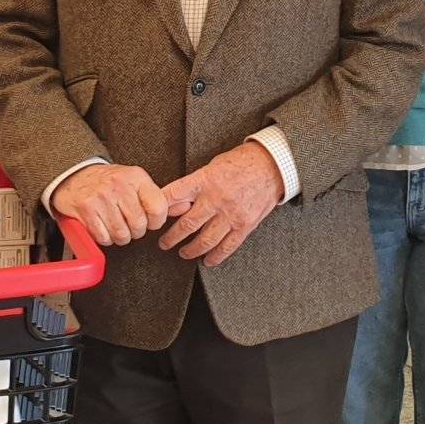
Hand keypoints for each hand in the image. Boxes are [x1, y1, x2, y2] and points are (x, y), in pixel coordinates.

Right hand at [50, 163, 180, 246]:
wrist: (75, 175)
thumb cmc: (108, 181)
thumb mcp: (135, 181)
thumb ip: (158, 197)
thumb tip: (185, 208)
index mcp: (136, 177)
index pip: (158, 208)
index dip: (156, 222)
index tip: (150, 221)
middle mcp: (119, 186)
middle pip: (139, 225)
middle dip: (136, 231)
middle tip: (128, 223)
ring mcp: (101, 198)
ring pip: (122, 234)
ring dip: (120, 236)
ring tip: (116, 225)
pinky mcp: (86, 210)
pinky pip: (104, 237)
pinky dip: (105, 238)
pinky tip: (103, 226)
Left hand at [158, 142, 283, 267]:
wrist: (272, 166)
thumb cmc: (241, 163)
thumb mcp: (212, 166)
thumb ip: (194, 184)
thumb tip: (175, 201)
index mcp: (204, 180)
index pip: (173, 196)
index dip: (160, 209)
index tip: (152, 219)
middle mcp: (216, 199)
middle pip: (186, 225)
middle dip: (171, 238)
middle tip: (163, 244)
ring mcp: (231, 214)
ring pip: (205, 240)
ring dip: (190, 250)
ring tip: (183, 253)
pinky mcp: (245, 225)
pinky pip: (227, 247)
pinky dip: (215, 257)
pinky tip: (207, 260)